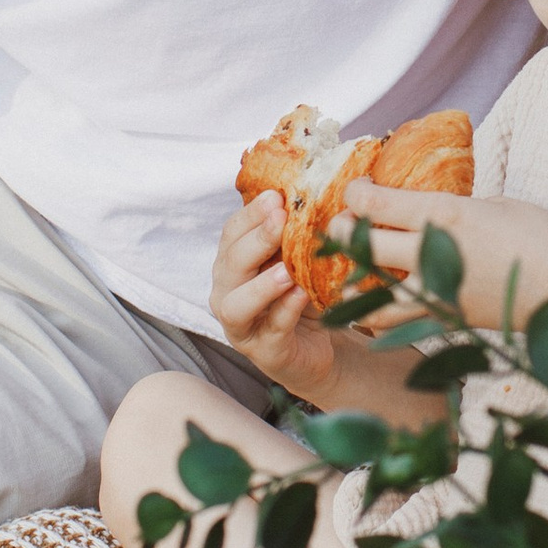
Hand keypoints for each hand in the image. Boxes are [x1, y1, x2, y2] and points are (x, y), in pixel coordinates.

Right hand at [207, 193, 338, 397]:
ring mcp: (242, 326)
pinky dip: (285, 311)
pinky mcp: (265, 352)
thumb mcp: (298, 260)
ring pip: (237, 304)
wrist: (318, 348)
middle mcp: (228, 293)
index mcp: (232, 265)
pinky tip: (302, 295)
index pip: (232, 233)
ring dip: (261, 284)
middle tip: (282, 219)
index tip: (277, 195)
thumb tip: (318, 195)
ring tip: (286, 269)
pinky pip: (271, 330)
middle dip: (256, 240)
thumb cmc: (302, 296)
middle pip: (230, 264)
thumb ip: (297, 234)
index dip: (251, 213)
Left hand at [344, 183, 547, 402]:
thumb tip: (429, 209)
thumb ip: (455, 208)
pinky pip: (396, 322)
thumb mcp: (497, 205)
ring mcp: (436, 293)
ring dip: (349, 282)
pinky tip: (369, 306)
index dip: (355, 194)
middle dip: (341, 231)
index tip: (356, 189)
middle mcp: (432, 254)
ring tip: (344, 273)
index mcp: (445, 215)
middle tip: (338, 224)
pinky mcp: (444, 320)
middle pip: (361, 245)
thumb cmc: (543, 239)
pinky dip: (376, 315)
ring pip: (369, 294)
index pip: (376, 203)